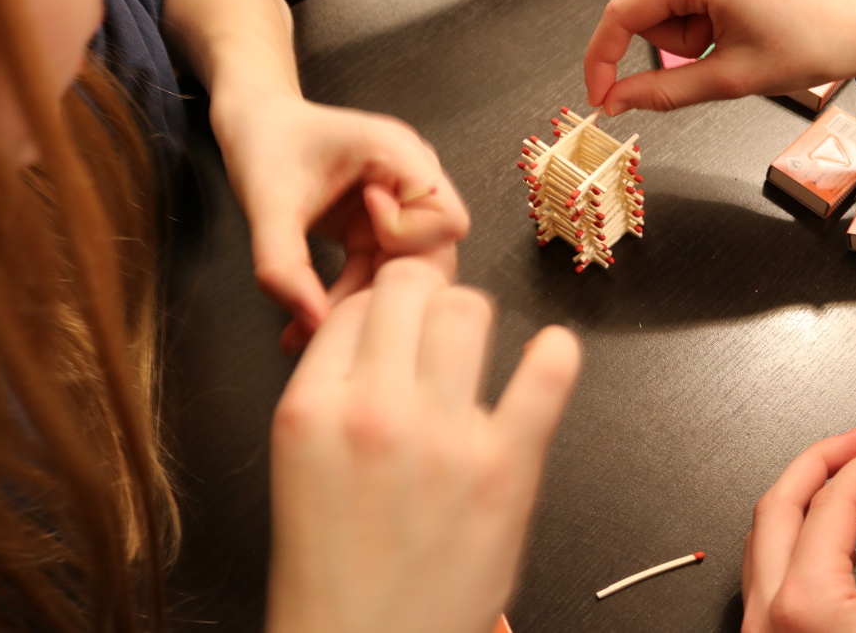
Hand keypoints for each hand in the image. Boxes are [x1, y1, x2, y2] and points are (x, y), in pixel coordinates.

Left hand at [210, 93, 469, 347]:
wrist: (251, 128)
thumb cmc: (264, 143)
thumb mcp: (266, 203)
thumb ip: (284, 264)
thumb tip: (313, 323)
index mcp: (400, 155)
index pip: (447, 218)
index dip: (408, 236)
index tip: (363, 223)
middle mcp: (407, 183)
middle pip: (433, 255)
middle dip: (385, 289)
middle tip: (329, 308)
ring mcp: (394, 209)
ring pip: (404, 274)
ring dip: (360, 303)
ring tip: (307, 328)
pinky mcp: (374, 230)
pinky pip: (376, 275)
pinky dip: (346, 300)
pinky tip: (308, 320)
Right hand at [266, 259, 581, 632]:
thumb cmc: (335, 567)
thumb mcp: (301, 462)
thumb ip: (335, 388)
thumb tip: (381, 321)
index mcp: (312, 410)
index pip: (357, 302)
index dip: (381, 308)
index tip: (397, 321)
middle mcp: (374, 413)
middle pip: (412, 288)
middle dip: (425, 300)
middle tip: (434, 330)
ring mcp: (443, 440)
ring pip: (469, 310)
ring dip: (473, 322)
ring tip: (473, 356)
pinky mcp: (504, 471)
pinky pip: (543, 377)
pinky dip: (554, 356)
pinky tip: (550, 355)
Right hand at [585, 0, 855, 114]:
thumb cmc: (810, 44)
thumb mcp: (728, 79)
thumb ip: (661, 92)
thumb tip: (615, 102)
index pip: (621, 14)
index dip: (602, 61)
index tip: (600, 98)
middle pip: (646, 13)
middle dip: (675, 47)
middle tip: (722, 57)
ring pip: (665, 8)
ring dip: (691, 36)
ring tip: (738, 38)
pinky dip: (702, 21)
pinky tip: (739, 24)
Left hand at [741, 430, 855, 632]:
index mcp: (806, 600)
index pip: (832, 501)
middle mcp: (769, 613)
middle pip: (779, 506)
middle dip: (820, 463)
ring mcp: (760, 631)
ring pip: (762, 537)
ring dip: (801, 496)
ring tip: (843, 476)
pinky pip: (764, 573)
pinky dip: (792, 536)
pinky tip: (824, 531)